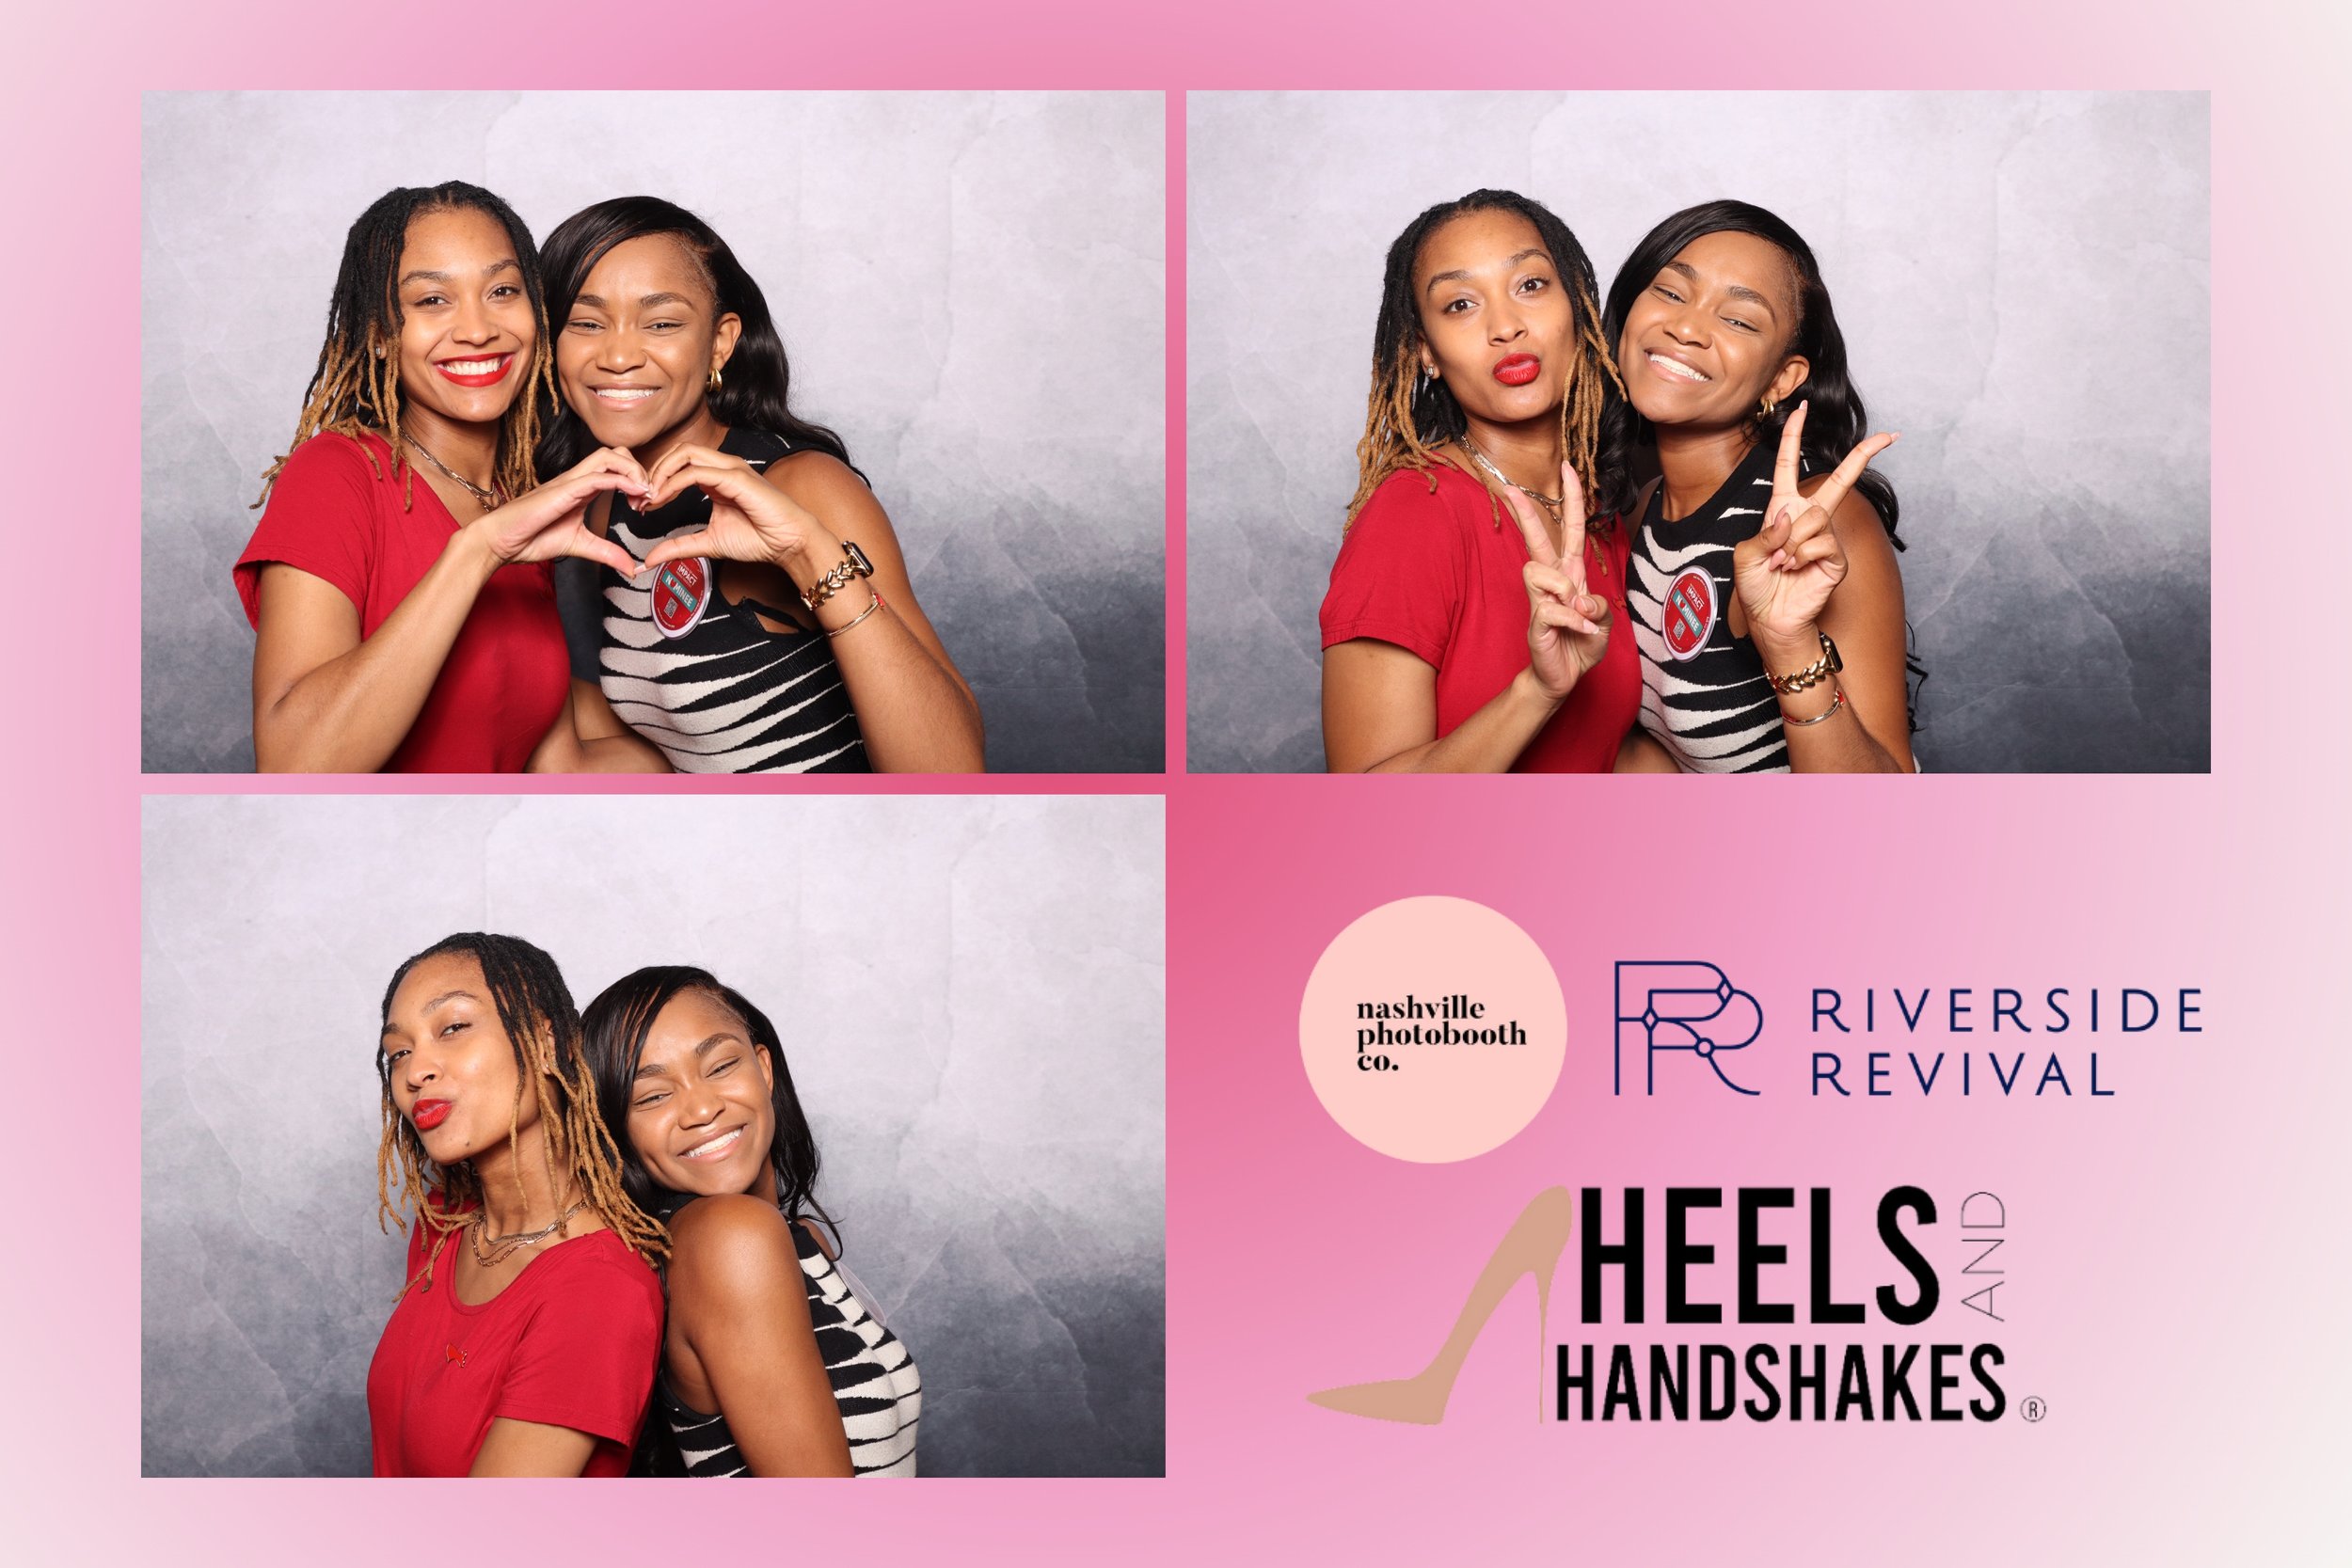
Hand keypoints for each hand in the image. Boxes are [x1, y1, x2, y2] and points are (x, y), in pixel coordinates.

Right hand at [470, 446, 648, 578]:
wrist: (500, 541)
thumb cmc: (531, 537)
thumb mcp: (580, 545)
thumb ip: (607, 553)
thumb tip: (631, 568)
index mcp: (583, 488)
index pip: (616, 467)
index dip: (638, 480)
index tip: (645, 504)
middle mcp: (578, 479)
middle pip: (616, 453)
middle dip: (640, 470)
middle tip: (648, 498)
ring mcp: (570, 482)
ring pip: (608, 457)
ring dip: (634, 472)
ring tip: (643, 495)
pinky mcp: (563, 491)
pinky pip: (597, 477)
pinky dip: (621, 482)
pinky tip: (635, 495)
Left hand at [637, 444, 839, 577]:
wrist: (788, 543)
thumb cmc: (759, 539)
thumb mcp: (708, 543)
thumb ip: (679, 546)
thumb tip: (649, 560)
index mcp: (716, 478)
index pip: (678, 464)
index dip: (654, 480)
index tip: (640, 505)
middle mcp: (722, 467)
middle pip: (677, 452)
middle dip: (652, 472)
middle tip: (638, 498)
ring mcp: (729, 468)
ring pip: (684, 454)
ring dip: (660, 473)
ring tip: (649, 497)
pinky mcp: (735, 477)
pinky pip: (696, 472)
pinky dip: (674, 483)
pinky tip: (663, 498)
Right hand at [1500, 461, 1609, 702]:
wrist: (1565, 676)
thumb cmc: (1582, 643)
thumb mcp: (1604, 620)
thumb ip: (1598, 602)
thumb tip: (1577, 596)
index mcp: (1571, 572)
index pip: (1570, 528)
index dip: (1572, 498)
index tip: (1567, 468)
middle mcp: (1553, 580)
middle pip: (1536, 539)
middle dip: (1525, 513)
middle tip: (1508, 488)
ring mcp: (1540, 599)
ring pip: (1541, 572)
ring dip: (1566, 593)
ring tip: (1579, 616)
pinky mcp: (1535, 620)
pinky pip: (1553, 609)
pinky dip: (1574, 622)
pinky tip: (1581, 632)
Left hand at [1734, 402, 1896, 646]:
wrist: (1771, 620)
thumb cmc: (1756, 587)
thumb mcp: (1745, 556)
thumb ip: (1764, 533)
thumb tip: (1791, 516)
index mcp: (1782, 509)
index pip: (1789, 465)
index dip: (1793, 436)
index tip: (1801, 408)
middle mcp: (1807, 518)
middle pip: (1839, 480)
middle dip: (1864, 456)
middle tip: (1890, 436)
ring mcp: (1825, 537)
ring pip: (1814, 518)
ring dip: (1790, 542)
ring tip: (1781, 563)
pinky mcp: (1836, 557)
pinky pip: (1820, 542)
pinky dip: (1801, 555)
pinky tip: (1795, 569)